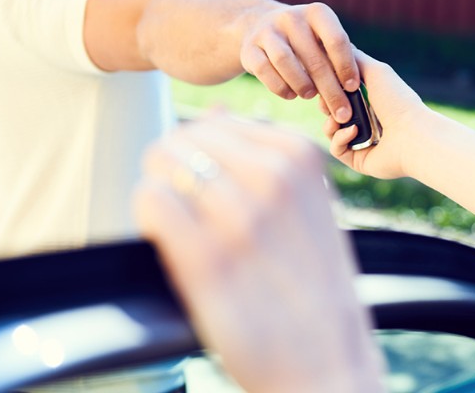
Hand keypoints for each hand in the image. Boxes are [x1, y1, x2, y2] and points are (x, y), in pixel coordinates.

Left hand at [134, 115, 384, 392]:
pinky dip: (149, 216)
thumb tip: (216, 112)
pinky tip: (169, 242)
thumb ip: (265, 157)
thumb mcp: (307, 206)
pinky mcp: (205, 256)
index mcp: (299, 157)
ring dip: (160, 190)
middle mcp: (271, 177)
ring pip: (162, 160)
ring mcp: (238, 215)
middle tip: (186, 212)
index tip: (213, 195)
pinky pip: (150, 200)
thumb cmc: (311, 286)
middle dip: (173, 167)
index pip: (217, 123)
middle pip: (185, 136)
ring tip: (180, 228)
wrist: (326, 363)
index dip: (201, 157)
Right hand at [240, 2, 359, 123]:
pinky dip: (280, 87)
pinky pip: (264, 71)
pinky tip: (291, 95)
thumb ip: (338, 60)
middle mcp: (292, 17)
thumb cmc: (305, 40)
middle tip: (340, 112)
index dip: (346, 67)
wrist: (260, 25)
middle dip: (330, 90)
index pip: (336, 40)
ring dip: (303, 85)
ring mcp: (267, 31)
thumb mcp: (322, 41)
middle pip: (314, 58)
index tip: (352, 88)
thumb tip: (352, 92)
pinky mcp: (249, 47)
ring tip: (310, 96)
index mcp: (317, 13)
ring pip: (286, 62)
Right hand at [324, 52, 430, 179]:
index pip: (338, 92)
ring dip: (331, 123)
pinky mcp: (358, 159)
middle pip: (330, 111)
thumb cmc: (397, 100)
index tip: (323, 83)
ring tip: (342, 119)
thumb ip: (354, 59)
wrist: (412, 135)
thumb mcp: (375, 71)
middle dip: (326, 105)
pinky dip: (340, 138)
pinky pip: (336, 149)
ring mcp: (360, 141)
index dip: (328, 87)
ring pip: (330, 131)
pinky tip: (354, 131)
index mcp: (369, 100)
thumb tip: (336, 46)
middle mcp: (365, 120)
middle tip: (327, 103)